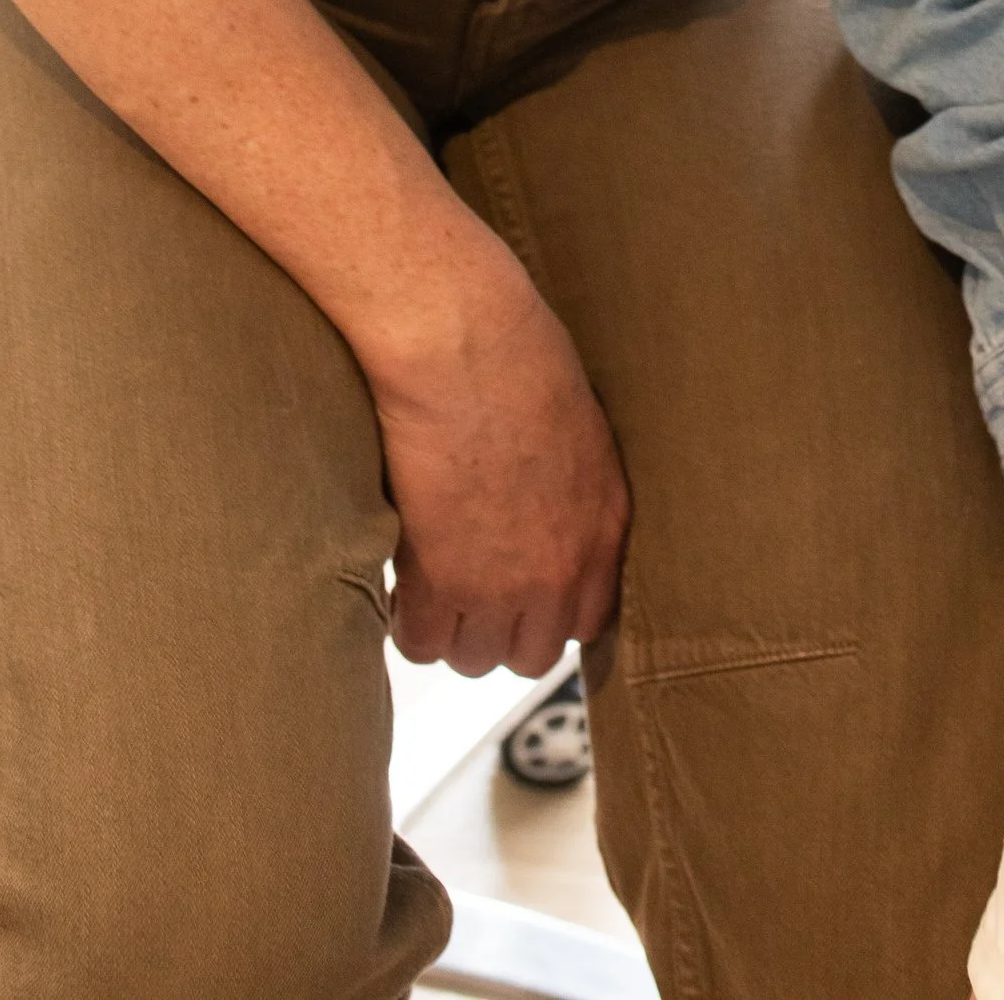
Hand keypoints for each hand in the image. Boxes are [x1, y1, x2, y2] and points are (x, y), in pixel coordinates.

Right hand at [364, 241, 630, 675]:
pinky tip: (399, 582)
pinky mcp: (442, 583)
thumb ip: (566, 488)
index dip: (545, 611)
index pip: (588, 621)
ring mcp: (504, 584)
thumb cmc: (512, 354)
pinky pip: (421, 643)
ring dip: (450, 629)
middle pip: (532, 653)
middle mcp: (563, 568)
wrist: (463, 344)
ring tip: (429, 584)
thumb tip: (539, 511)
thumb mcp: (573, 427)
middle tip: (466, 590)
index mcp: (604, 524)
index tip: (518, 593)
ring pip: (474, 658)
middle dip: (498, 628)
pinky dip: (406, 621)